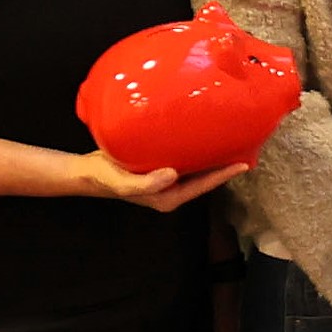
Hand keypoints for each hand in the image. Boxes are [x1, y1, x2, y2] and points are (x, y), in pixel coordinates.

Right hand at [71, 151, 250, 211]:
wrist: (87, 171)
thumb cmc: (104, 177)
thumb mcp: (122, 182)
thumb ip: (145, 183)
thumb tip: (172, 175)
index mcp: (169, 197)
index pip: (203, 186)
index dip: (223, 175)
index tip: (243, 164)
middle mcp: (172, 190)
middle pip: (204, 177)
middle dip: (224, 165)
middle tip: (244, 146)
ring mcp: (167, 179)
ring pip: (196, 167)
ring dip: (211, 155)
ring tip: (230, 138)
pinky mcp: (161, 167)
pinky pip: (185, 158)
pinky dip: (196, 148)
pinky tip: (202, 134)